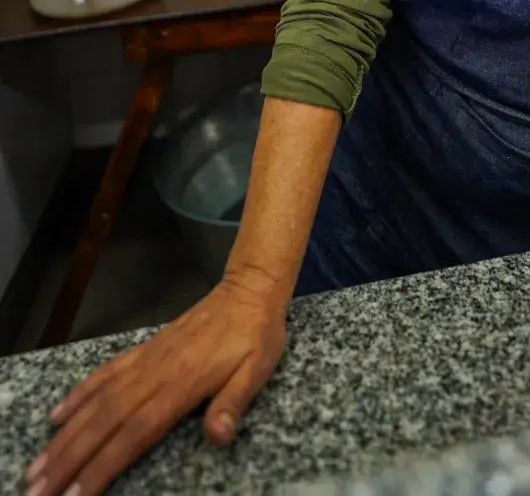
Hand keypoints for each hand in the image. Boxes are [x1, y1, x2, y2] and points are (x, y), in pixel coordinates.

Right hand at [24, 269, 286, 495]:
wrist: (248, 289)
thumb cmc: (256, 336)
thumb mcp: (257, 370)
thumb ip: (234, 402)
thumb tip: (219, 437)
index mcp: (182, 384)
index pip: (135, 433)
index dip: (103, 466)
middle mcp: (155, 372)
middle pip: (105, 422)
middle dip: (69, 460)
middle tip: (37, 492)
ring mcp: (146, 360)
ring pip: (98, 402)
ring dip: (65, 436)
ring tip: (37, 467)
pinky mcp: (143, 350)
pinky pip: (105, 374)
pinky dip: (79, 395)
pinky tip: (58, 416)